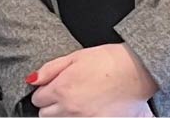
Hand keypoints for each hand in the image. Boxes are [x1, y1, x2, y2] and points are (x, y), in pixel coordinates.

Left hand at [28, 45, 156, 116]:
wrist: (137, 72)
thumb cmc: (108, 61)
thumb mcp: (74, 57)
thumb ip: (50, 70)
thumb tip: (32, 80)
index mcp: (61, 89)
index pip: (37, 99)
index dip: (44, 91)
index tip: (52, 87)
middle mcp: (70, 109)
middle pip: (45, 115)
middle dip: (50, 105)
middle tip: (64, 95)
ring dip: (63, 114)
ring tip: (76, 102)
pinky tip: (86, 110)